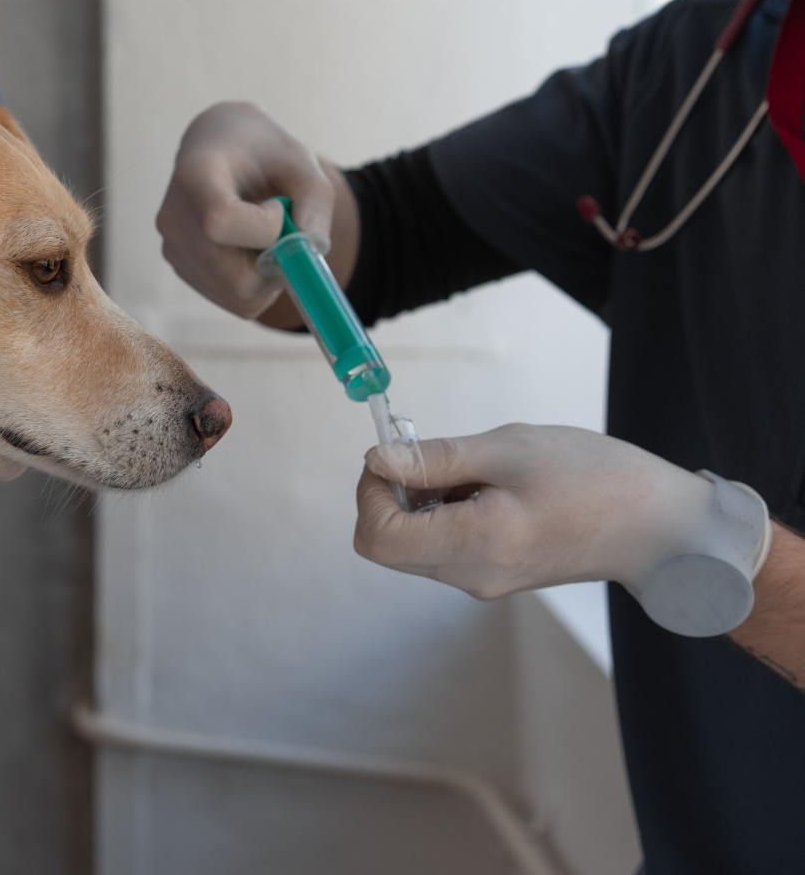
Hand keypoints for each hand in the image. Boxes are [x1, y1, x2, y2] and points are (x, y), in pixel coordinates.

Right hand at [156, 102, 338, 319]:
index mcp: (194, 176)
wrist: (219, 150)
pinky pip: (236, 301)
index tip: (278, 205)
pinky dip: (260, 285)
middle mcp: (174, 219)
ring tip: (266, 235)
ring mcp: (174, 250)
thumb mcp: (299, 159)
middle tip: (285, 231)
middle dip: (277, 263)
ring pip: (240, 296)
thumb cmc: (261, 151)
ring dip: (271, 275)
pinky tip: (252, 249)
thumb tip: (311, 250)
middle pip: (235, 277)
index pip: (220, 223)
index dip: (265, 227)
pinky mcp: (183, 271)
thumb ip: (316, 200)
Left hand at [355, 424, 770, 635]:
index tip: (395, 455)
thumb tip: (377, 459)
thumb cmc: (595, 478)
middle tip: (433, 456)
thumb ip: (436, 459)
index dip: (369, 491)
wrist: (662, 525)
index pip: (376, 537)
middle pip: (388, 544)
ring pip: (414, 545)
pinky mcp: (496, 574)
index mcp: (473, 546)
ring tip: (474, 471)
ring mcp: (484, 580)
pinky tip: (486, 487)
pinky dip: (445, 513)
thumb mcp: (509, 450)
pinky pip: (444, 546)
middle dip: (391, 494)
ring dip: (421, 502)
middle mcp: (471, 576)